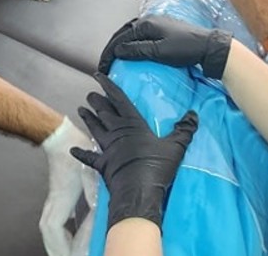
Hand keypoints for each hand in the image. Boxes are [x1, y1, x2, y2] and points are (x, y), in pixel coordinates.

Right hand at [40, 116, 94, 255]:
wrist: (60, 136)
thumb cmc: (75, 150)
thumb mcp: (90, 171)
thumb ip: (94, 193)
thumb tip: (100, 212)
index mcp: (61, 197)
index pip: (54, 228)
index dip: (62, 244)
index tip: (72, 253)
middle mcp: (53, 201)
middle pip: (48, 233)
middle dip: (57, 249)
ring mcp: (52, 199)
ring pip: (48, 227)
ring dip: (57, 243)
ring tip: (67, 253)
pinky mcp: (56, 196)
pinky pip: (53, 220)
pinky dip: (60, 233)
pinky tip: (69, 235)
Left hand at [70, 74, 197, 228]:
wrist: (138, 190)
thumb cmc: (157, 166)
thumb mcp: (176, 146)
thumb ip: (184, 129)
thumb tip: (194, 114)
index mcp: (133, 125)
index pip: (119, 100)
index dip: (108, 87)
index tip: (98, 76)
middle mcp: (118, 133)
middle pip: (105, 113)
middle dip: (97, 102)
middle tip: (89, 95)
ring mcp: (108, 149)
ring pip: (96, 129)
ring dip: (88, 119)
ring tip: (80, 109)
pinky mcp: (103, 165)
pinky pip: (89, 158)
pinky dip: (81, 153)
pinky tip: (73, 149)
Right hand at [98, 15, 231, 78]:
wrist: (208, 46)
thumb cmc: (185, 49)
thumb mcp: (159, 52)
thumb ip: (137, 50)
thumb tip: (117, 50)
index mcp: (145, 24)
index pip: (120, 38)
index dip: (109, 53)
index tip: (102, 67)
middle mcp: (148, 20)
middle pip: (123, 33)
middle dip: (112, 48)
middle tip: (105, 63)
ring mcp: (156, 22)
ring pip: (131, 32)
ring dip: (120, 44)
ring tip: (114, 57)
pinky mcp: (163, 28)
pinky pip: (140, 34)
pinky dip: (131, 42)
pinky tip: (131, 50)